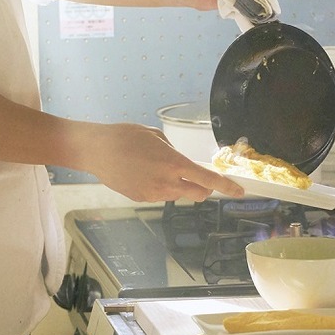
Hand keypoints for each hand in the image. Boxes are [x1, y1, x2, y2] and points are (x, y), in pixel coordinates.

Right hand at [89, 123, 243, 202]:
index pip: (207, 179)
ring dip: (179, 185)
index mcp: (172, 162)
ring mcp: (153, 194)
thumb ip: (172, 151)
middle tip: (196, 176)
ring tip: (156, 167)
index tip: (239, 191)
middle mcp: (166, 182)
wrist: (95, 150)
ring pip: (178, 194)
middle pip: (198, 193)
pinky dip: (161, 187)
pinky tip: (144, 173)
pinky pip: (160, 195)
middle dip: (203, 187)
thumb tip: (180, 163)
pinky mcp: (141, 199)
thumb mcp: (154, 135)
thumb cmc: (124, 136)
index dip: (226, 186)